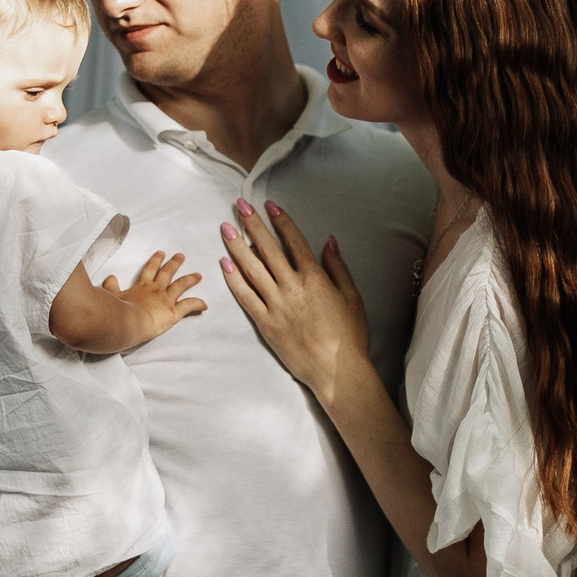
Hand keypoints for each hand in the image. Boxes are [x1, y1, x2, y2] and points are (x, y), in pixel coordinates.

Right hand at [101, 251, 206, 336]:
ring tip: (198, 275)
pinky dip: (197, 304)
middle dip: (175, 263)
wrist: (125, 320)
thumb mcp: (111, 295)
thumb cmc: (117, 309)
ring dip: (190, 279)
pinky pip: (188, 306)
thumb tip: (110, 278)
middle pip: (167, 272)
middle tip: (181, 256)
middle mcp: (155, 290)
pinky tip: (204, 305)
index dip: (156, 260)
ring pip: (181, 285)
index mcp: (142, 285)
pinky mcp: (173, 312)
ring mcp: (166, 300)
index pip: (150, 269)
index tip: (161, 253)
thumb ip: (111, 286)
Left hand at [218, 199, 371, 408]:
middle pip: (268, 249)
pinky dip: (234, 279)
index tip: (268, 205)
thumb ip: (338, 267)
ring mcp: (276, 305)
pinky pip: (245, 296)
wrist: (336, 371)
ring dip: (236, 246)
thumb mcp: (352, 296)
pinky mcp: (265, 323)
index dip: (280, 220)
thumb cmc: (349, 335)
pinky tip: (224, 263)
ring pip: (251, 269)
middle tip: (240, 205)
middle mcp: (292, 287)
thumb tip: (329, 241)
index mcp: (314, 278)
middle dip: (252, 225)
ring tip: (226, 227)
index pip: (293, 241)